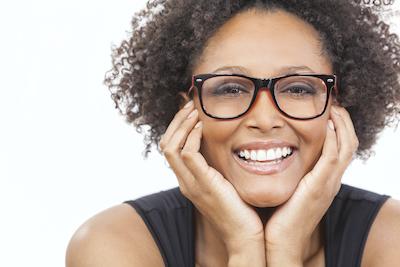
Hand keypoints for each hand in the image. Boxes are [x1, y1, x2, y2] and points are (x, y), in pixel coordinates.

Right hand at [159, 101, 264, 258]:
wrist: (245, 236)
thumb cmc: (240, 210)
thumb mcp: (225, 184)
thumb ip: (218, 168)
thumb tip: (224, 147)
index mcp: (188, 181)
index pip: (170, 149)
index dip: (177, 128)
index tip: (190, 112)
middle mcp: (184, 182)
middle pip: (165, 144)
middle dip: (176, 122)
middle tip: (190, 106)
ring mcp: (190, 183)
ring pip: (171, 146)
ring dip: (182, 125)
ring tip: (194, 111)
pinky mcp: (202, 184)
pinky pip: (188, 154)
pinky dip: (192, 136)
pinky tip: (203, 127)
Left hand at [264, 106, 358, 264]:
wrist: (281, 242)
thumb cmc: (280, 217)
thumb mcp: (289, 190)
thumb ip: (290, 173)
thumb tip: (274, 157)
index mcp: (324, 180)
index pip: (339, 148)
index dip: (338, 128)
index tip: (327, 110)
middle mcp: (330, 180)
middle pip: (348, 143)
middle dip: (343, 121)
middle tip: (333, 103)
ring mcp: (328, 184)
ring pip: (346, 146)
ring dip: (342, 124)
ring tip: (333, 107)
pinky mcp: (319, 187)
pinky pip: (333, 157)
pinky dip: (334, 138)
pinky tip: (327, 124)